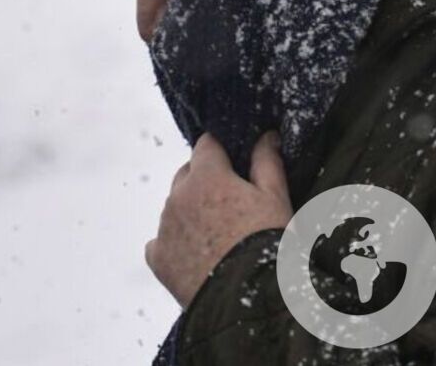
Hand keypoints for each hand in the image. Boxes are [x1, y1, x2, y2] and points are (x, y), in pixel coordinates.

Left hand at [145, 132, 292, 305]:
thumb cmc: (269, 243)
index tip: (233, 162)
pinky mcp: (158, 259)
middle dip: (204, 180)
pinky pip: (160, 243)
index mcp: (206, 177)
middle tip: (230, 201)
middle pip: (186, 175)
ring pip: (173, 208)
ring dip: (189, 212)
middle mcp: (178, 197)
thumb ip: (267, 162)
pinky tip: (193, 256)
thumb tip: (265, 136)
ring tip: (217, 234)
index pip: (206, 146)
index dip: (221, 152)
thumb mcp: (276, 199)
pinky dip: (173, 245)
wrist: (251, 299)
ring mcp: (165, 228)